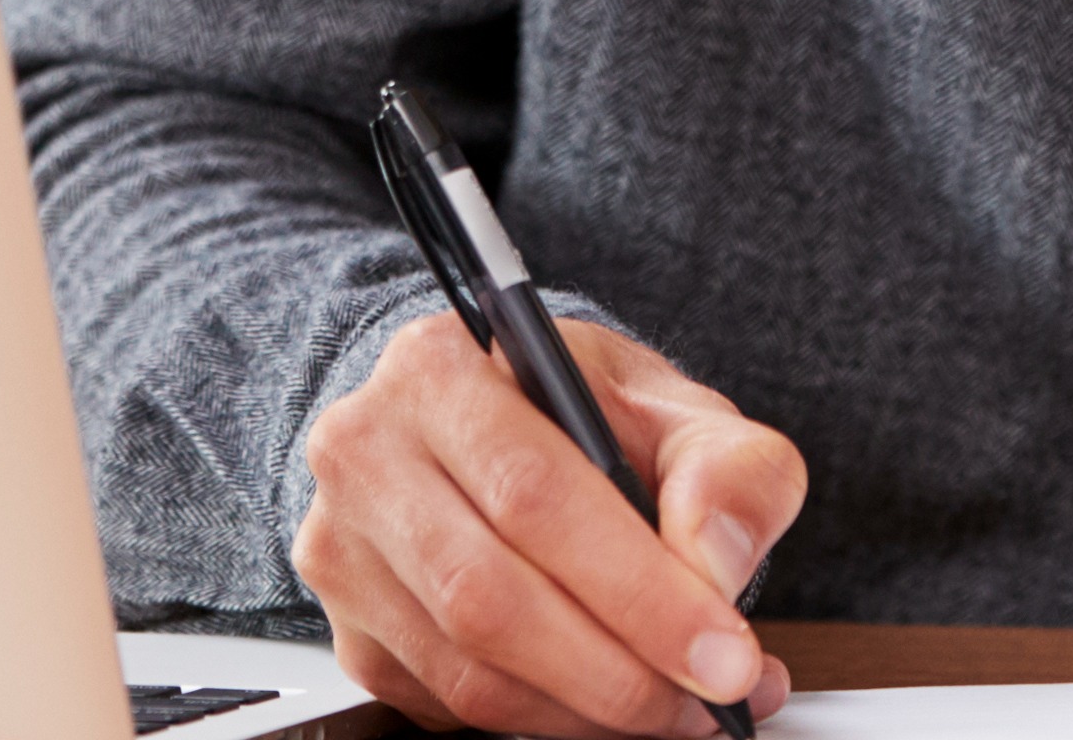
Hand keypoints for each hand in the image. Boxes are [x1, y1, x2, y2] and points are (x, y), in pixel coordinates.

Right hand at [296, 313, 806, 735]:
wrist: (502, 424)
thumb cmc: (582, 414)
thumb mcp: (676, 408)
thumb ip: (726, 470)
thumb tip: (716, 563)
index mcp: (439, 368)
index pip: (532, 493)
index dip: (637, 590)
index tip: (725, 652)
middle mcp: (368, 454)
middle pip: (488, 596)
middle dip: (620, 671)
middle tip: (714, 697)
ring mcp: (345, 550)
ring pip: (468, 671)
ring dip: (591, 711)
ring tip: (681, 705)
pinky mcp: (351, 632)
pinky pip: (452, 707)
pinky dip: (548, 721)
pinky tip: (610, 702)